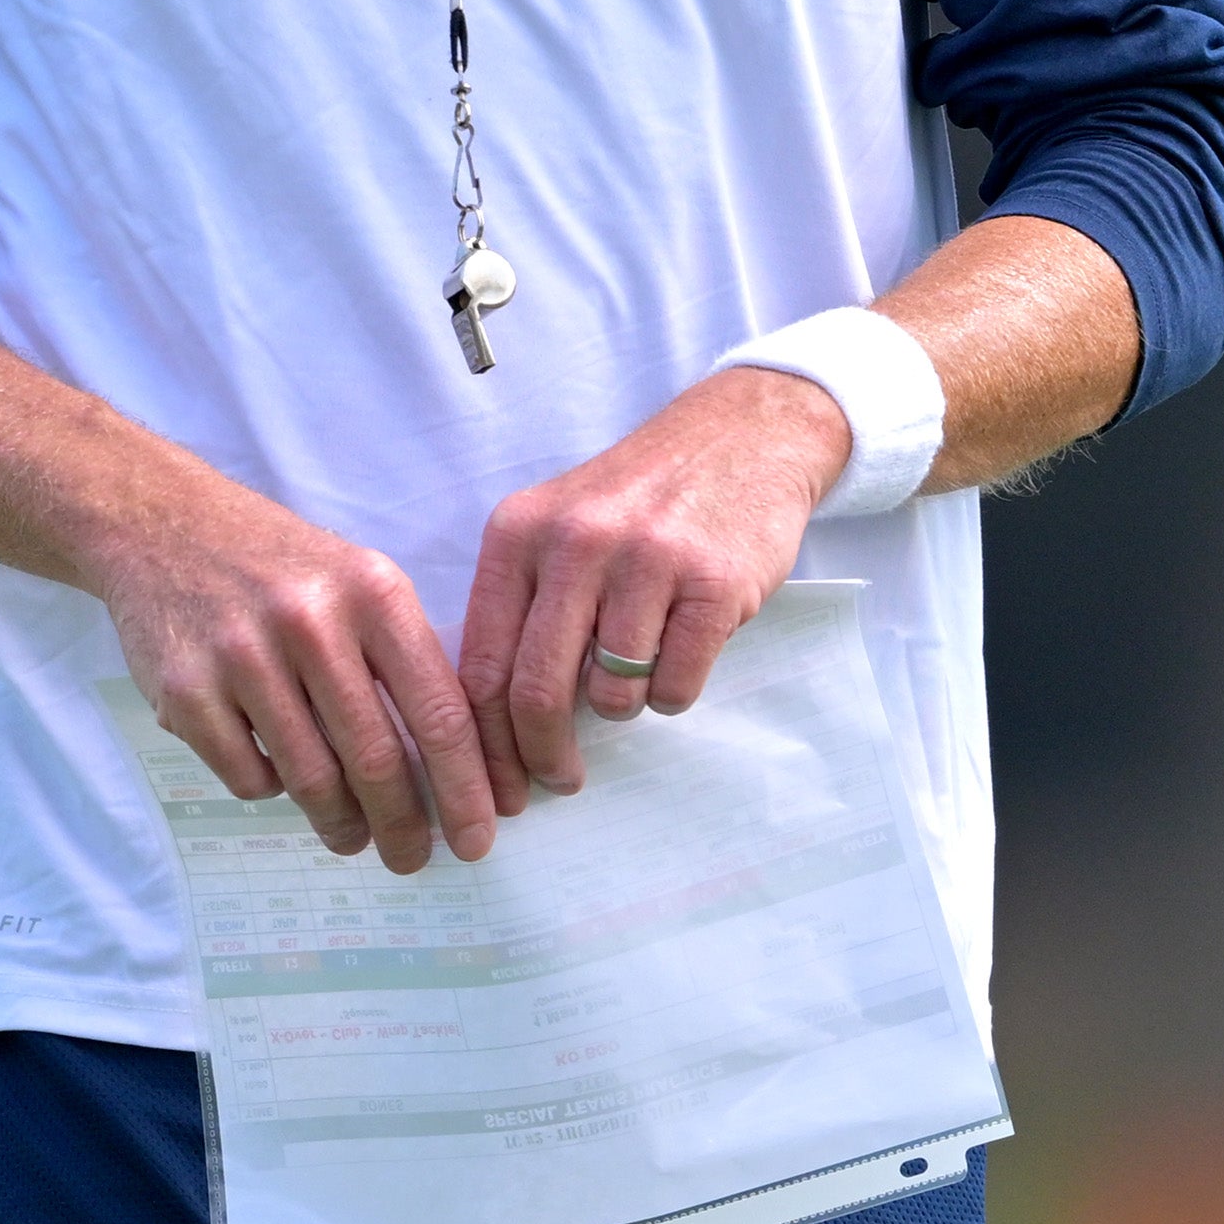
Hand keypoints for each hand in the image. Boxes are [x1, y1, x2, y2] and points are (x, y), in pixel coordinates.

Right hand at [83, 471, 498, 873]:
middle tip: (415, 858)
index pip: (439, 710)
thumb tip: (454, 770)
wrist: (166, 526)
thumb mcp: (359, 582)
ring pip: (312, 779)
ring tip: (353, 837)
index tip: (478, 836)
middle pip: (376, 758)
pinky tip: (278, 772)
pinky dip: (271, 789)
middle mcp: (310, 620)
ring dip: (341, 824)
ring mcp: (242, 657)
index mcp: (372, 592)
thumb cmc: (282, 567)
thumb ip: (405, 660)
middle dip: (405, 825)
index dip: (466, 786)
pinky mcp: (186, 692)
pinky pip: (249, 777)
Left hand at [458, 366, 849, 804]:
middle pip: (537, 692)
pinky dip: (674, 690)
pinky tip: (682, 649)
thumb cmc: (638, 500)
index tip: (497, 787)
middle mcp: (576, 541)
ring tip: (638, 666)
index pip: (482, 665)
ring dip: (624, 706)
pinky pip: (675, 685)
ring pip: (612, 695)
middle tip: (560, 779)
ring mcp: (647, 560)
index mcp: (519, 532)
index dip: (484, 744)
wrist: (741, 436)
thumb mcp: (558, 527)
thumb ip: (521, 606)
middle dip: (544, 756)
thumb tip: (491, 727)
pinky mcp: (714, 583)